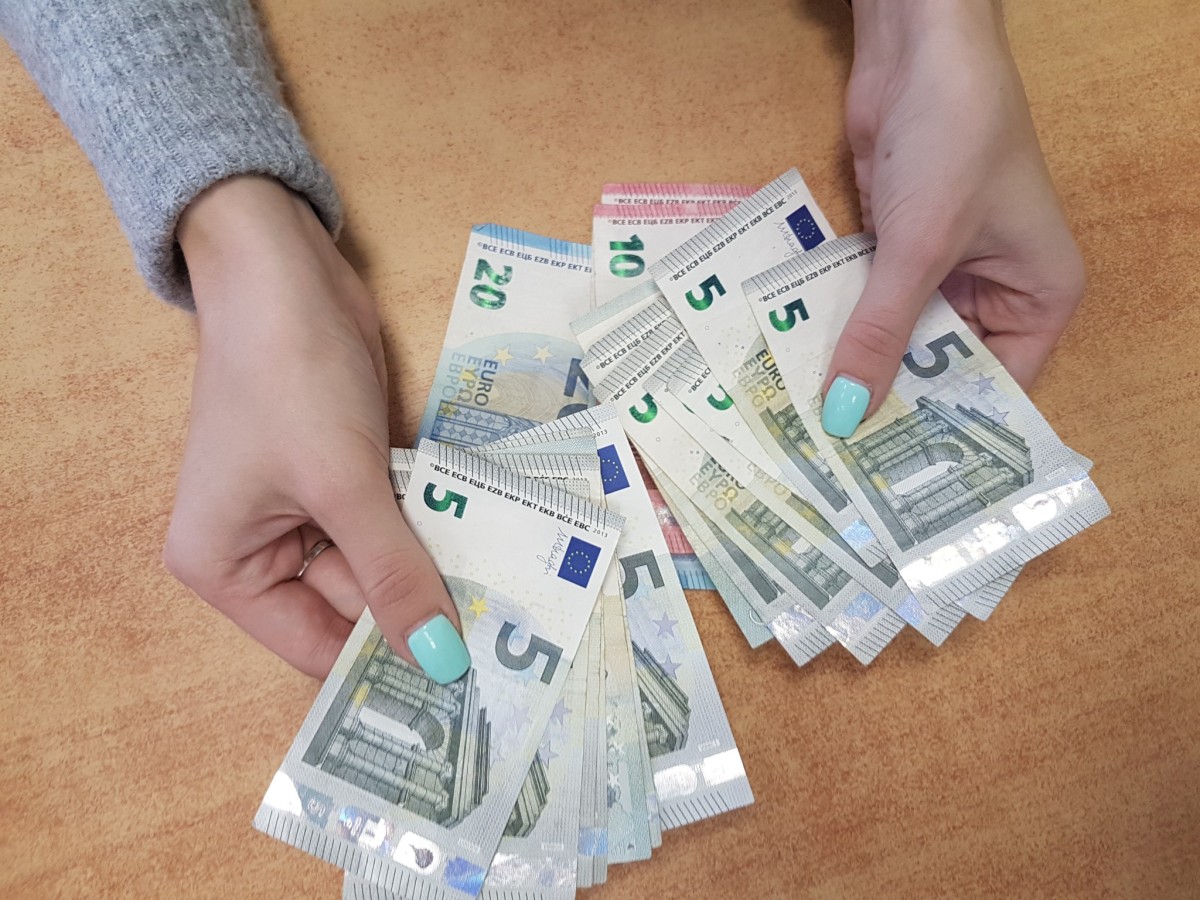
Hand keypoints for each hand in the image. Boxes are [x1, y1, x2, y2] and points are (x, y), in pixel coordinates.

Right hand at [164, 176, 467, 680]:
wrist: (285, 271)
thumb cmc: (288, 378)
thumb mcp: (342, 486)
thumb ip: (392, 574)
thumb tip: (439, 664)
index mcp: (227, 570)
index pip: (315, 647)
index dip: (384, 669)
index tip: (461, 696)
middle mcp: (262, 551)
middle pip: (354, 607)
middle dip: (422, 616)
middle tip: (508, 648)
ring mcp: (307, 511)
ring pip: (384, 564)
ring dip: (437, 571)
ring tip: (514, 608)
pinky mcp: (347, 475)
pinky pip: (396, 521)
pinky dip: (433, 528)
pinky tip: (494, 552)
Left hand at [822, 0, 1084, 436]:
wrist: (919, 47)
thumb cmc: (956, 139)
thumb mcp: (921, 247)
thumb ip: (881, 332)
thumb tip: (846, 414)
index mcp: (1038, 297)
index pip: (999, 388)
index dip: (947, 433)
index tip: (894, 484)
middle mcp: (995, 290)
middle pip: (939, 368)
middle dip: (889, 403)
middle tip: (834, 467)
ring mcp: (941, 269)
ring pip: (895, 338)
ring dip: (855, 368)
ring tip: (804, 431)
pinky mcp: (895, 247)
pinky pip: (865, 302)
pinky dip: (836, 326)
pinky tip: (795, 370)